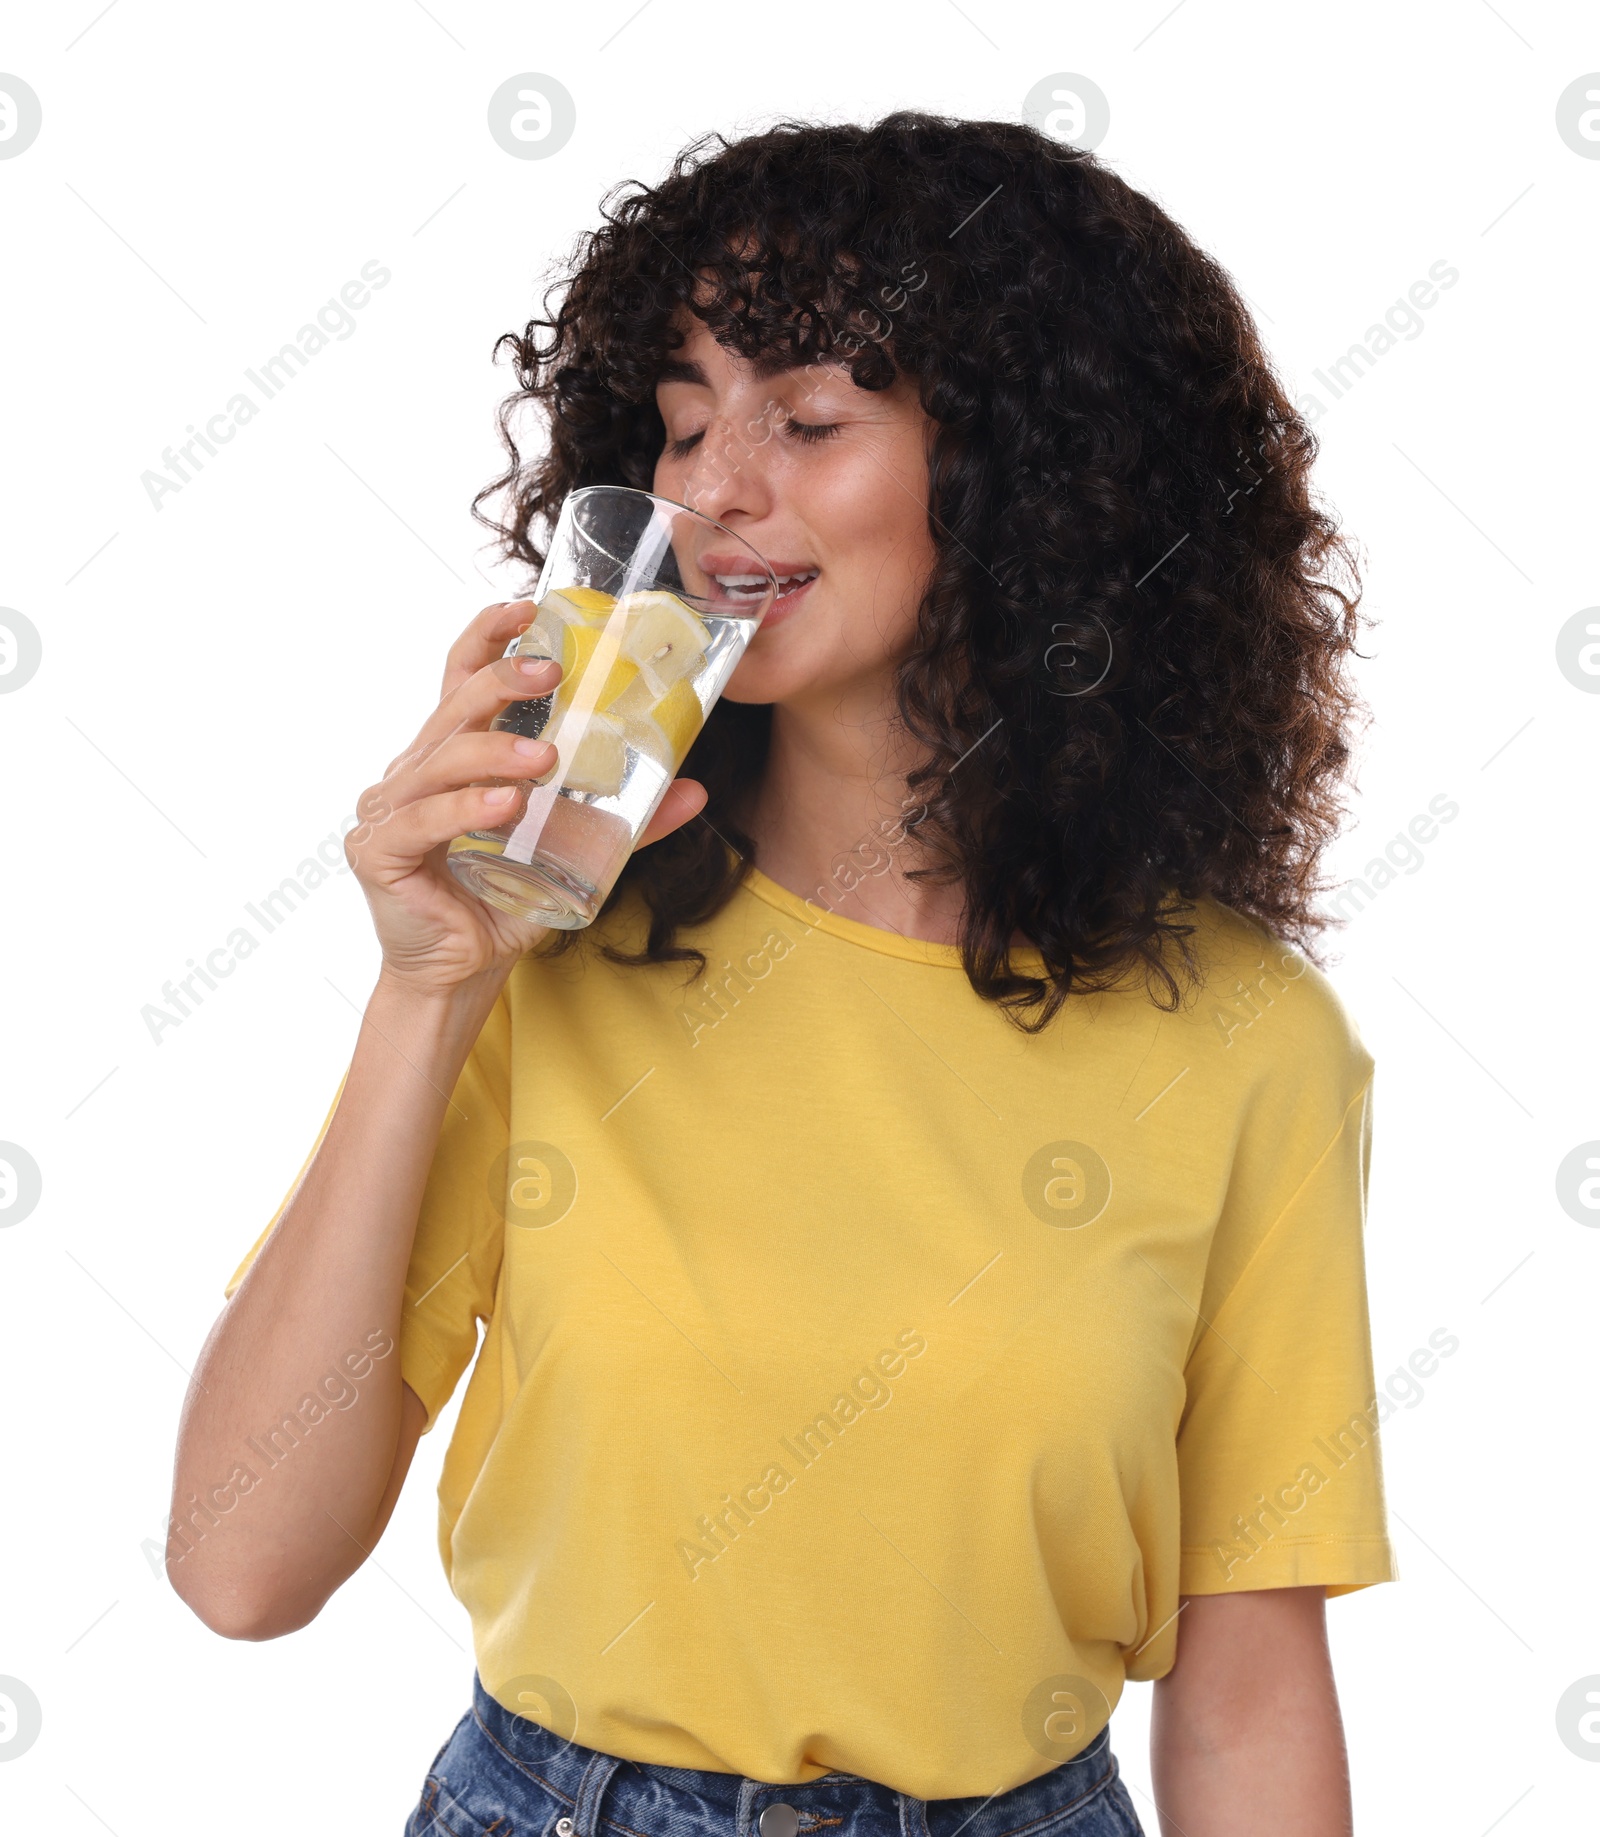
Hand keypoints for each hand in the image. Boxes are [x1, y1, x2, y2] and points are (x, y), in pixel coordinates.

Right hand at [345, 599, 707, 994]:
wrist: (461, 973)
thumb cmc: (505, 902)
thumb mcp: (571, 851)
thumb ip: (624, 821)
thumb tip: (695, 790)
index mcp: (451, 757)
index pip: (459, 677)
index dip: (487, 636)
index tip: (527, 608)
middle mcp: (414, 772)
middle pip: (453, 708)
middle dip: (502, 681)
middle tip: (553, 672)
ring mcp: (388, 810)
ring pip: (441, 761)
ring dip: (495, 752)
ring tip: (546, 759)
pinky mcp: (378, 852)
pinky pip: (424, 820)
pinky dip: (465, 810)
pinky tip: (504, 806)